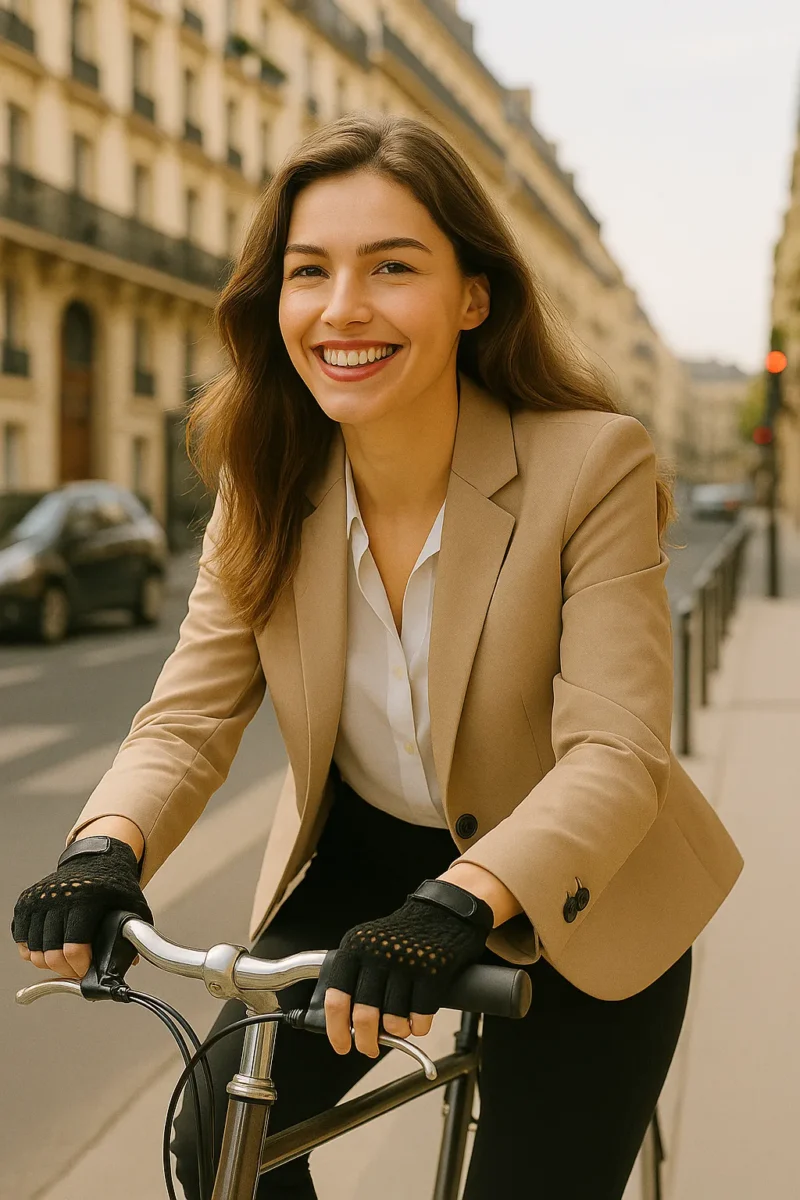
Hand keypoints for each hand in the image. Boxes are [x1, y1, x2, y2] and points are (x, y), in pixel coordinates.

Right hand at [12, 836, 151, 978]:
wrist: (95, 858)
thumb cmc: (115, 885)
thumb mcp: (133, 905)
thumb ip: (136, 933)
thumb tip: (131, 963)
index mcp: (87, 898)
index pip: (74, 948)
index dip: (80, 967)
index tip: (87, 971)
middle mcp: (59, 896)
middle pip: (51, 954)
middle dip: (65, 970)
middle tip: (77, 970)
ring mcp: (39, 898)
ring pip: (33, 951)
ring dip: (48, 963)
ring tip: (65, 962)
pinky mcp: (26, 901)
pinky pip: (21, 939)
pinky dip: (32, 951)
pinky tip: (49, 949)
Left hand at [324, 880, 493, 1057]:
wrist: (445, 910)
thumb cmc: (405, 933)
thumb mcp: (369, 943)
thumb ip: (356, 977)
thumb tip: (344, 1023)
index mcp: (356, 948)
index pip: (336, 999)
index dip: (337, 1030)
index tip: (342, 1045)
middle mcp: (377, 954)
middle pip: (364, 1018)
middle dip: (367, 1042)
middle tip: (371, 1047)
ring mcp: (406, 964)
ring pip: (393, 1022)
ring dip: (397, 1033)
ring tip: (400, 1026)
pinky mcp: (433, 973)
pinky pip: (420, 1018)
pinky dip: (418, 1026)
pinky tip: (418, 1018)